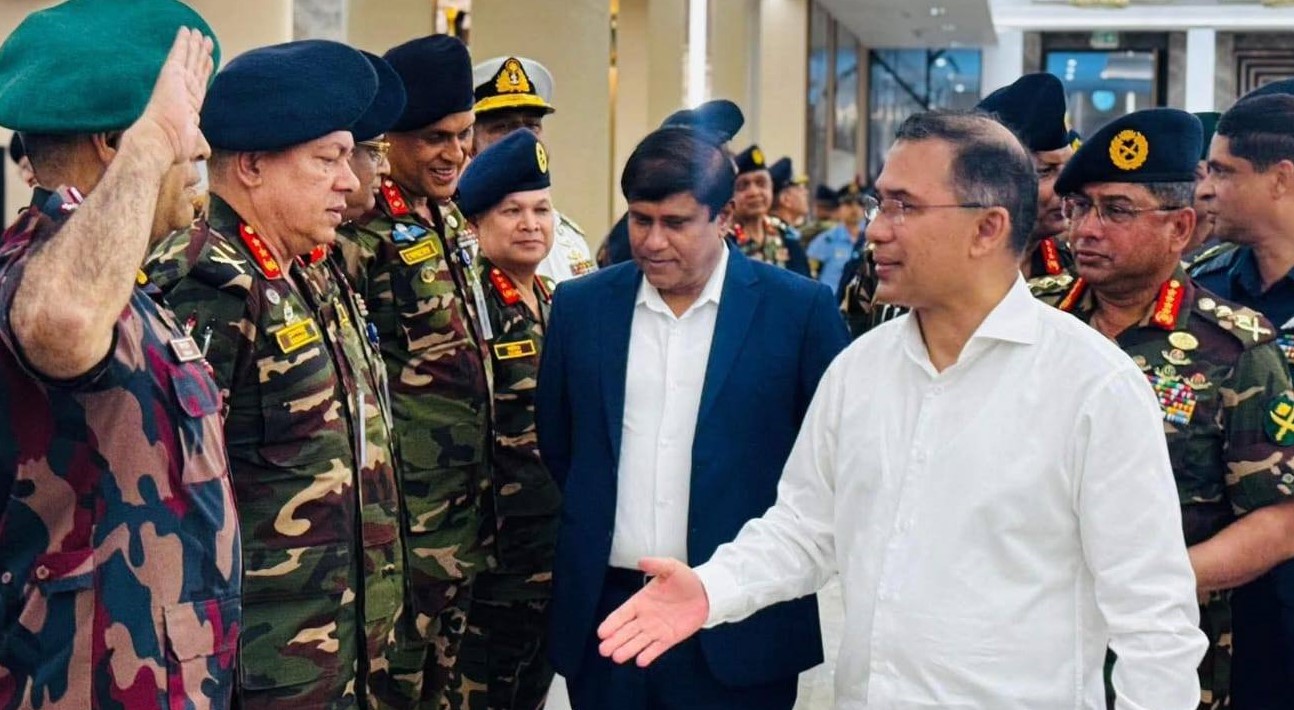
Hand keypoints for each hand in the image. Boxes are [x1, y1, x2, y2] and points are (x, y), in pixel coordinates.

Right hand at [129, 27, 214, 166]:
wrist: (159, 140)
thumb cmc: (172, 148)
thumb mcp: (190, 144)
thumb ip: (197, 145)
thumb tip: (203, 156)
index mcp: (187, 105)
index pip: (198, 84)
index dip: (204, 71)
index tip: (208, 61)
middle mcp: (182, 91)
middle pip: (194, 68)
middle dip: (201, 54)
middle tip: (206, 40)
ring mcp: (176, 82)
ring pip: (189, 58)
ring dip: (195, 45)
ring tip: (202, 34)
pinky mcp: (171, 74)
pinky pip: (179, 53)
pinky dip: (183, 41)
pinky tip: (187, 30)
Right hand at [596, 557, 708, 666]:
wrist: (705, 593)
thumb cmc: (685, 579)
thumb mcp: (671, 567)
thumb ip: (656, 565)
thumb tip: (641, 561)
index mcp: (640, 601)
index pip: (621, 614)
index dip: (611, 623)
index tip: (601, 633)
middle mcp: (645, 617)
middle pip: (625, 631)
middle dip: (614, 640)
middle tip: (603, 650)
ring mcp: (656, 629)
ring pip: (638, 642)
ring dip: (627, 650)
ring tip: (617, 657)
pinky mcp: (669, 638)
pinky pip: (657, 648)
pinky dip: (649, 655)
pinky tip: (640, 661)